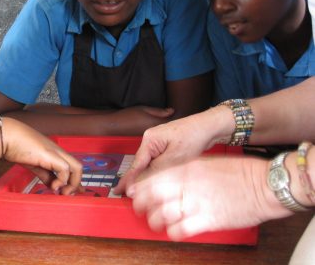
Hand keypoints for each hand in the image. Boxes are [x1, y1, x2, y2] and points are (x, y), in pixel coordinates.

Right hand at [1, 118, 83, 194]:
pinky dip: (62, 180)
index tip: (73, 192)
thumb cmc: (17, 147)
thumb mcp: (35, 164)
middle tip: (67, 195)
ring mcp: (56, 152)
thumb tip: (52, 185)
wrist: (8, 136)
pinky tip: (53, 186)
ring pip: (76, 167)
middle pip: (77, 167)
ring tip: (62, 193)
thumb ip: (45, 174)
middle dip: (76, 183)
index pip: (70, 167)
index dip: (74, 181)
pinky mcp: (51, 155)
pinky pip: (65, 169)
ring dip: (72, 183)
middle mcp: (58, 152)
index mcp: (54, 153)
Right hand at [114, 108, 225, 194]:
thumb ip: (156, 169)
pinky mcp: (167, 146)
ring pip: (149, 164)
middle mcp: (151, 140)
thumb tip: (141, 182)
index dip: (129, 180)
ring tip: (140, 192)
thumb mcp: (175, 157)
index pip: (136, 164)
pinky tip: (155, 180)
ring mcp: (159, 142)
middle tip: (127, 194)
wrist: (209, 126)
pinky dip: (156, 171)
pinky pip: (157, 161)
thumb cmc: (194, 136)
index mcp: (149, 140)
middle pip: (141, 164)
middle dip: (136, 179)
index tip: (120, 190)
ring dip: (147, 177)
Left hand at [125, 155, 286, 239]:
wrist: (264, 185)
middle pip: (152, 195)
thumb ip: (186, 170)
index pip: (152, 178)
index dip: (138, 188)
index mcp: (187, 169)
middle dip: (140, 204)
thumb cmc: (240, 173)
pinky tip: (173, 232)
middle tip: (139, 209)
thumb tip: (169, 178)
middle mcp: (188, 184)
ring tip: (154, 223)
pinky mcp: (208, 220)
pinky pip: (181, 229)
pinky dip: (173, 233)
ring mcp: (197, 202)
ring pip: (162, 214)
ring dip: (154, 221)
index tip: (133, 193)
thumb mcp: (207, 163)